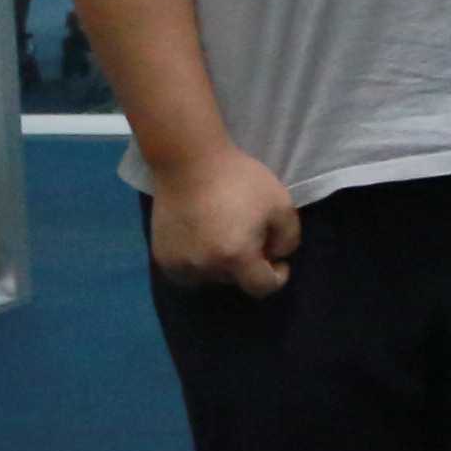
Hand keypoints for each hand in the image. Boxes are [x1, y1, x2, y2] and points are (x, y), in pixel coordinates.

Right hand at [150, 143, 301, 298]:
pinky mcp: (161, 256)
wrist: (188, 162)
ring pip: (210, 277)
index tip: (278, 260)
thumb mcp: (281, 204)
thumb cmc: (239, 180)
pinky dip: (198, 261)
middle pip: (235, 280)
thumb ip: (289, 239)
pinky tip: (202, 238)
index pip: (261, 288)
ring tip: (223, 235)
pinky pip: (187, 271)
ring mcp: (179, 264)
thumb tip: (276, 256)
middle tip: (250, 235)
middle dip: (248, 264)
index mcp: (236, 257)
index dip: (276, 277)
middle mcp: (205, 268)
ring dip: (221, 264)